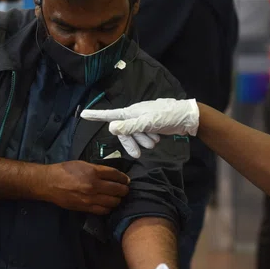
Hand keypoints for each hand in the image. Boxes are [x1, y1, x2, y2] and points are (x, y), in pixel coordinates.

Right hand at [39, 160, 129, 214]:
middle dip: (124, 190)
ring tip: (117, 197)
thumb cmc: (65, 170)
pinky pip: (103, 210)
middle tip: (124, 189)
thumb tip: (112, 175)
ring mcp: (90, 198)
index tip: (126, 180)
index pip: (115, 175)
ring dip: (118, 200)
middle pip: (117, 190)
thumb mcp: (83, 164)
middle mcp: (93, 186)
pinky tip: (108, 204)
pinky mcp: (86, 208)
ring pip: (113, 202)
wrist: (49, 183)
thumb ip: (98, 169)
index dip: (123, 178)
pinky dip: (108, 208)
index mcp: (93, 172)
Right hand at [81, 98, 198, 157]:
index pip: (110, 115)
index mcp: (130, 112)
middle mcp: (134, 115)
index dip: (96, 115)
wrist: (185, 117)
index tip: (83, 113)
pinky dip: (148, 139)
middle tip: (137, 156)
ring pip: (135, 135)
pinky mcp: (150, 125)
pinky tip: (157, 140)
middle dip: (130, 143)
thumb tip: (111, 127)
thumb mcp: (147, 122)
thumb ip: (130, 126)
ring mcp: (142, 120)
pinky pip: (143, 135)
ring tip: (154, 143)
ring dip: (142, 141)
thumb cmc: (166, 115)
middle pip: (124, 132)